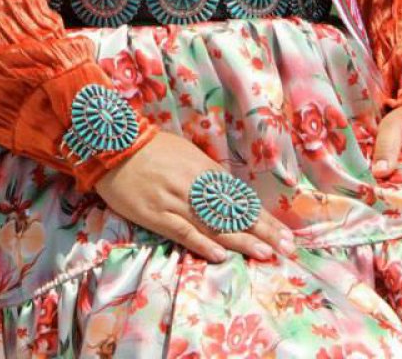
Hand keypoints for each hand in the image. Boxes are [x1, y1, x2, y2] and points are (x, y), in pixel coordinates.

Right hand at [94, 131, 292, 263]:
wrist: (115, 146)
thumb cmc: (153, 149)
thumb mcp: (187, 154)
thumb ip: (208, 175)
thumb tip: (231, 194)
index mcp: (205, 169)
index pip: (240, 198)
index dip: (263, 218)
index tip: (284, 234)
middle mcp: (195, 185)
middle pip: (233, 212)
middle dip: (261, 231)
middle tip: (285, 249)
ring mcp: (175, 200)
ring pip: (213, 224)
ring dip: (240, 240)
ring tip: (264, 254)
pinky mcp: (156, 214)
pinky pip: (182, 231)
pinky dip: (201, 243)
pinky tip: (219, 255)